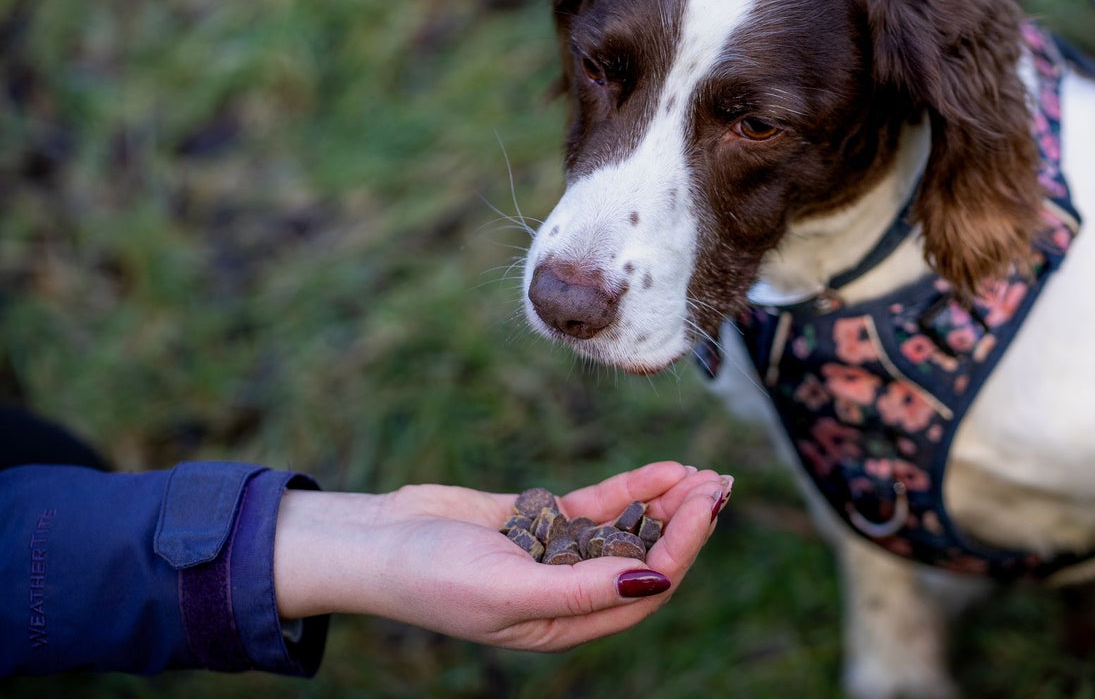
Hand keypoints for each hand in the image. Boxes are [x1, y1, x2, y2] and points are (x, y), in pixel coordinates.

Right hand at [273, 461, 730, 650]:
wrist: (375, 542)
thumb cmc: (433, 577)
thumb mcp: (509, 590)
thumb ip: (582, 589)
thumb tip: (651, 581)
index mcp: (565, 625)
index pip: (642, 588)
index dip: (680, 548)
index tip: (705, 506)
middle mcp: (568, 593)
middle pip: (644, 557)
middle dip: (684, 523)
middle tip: (719, 485)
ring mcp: (554, 554)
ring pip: (626, 528)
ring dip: (664, 501)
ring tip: (703, 474)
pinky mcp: (538, 520)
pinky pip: (597, 505)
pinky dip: (630, 487)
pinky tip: (662, 470)